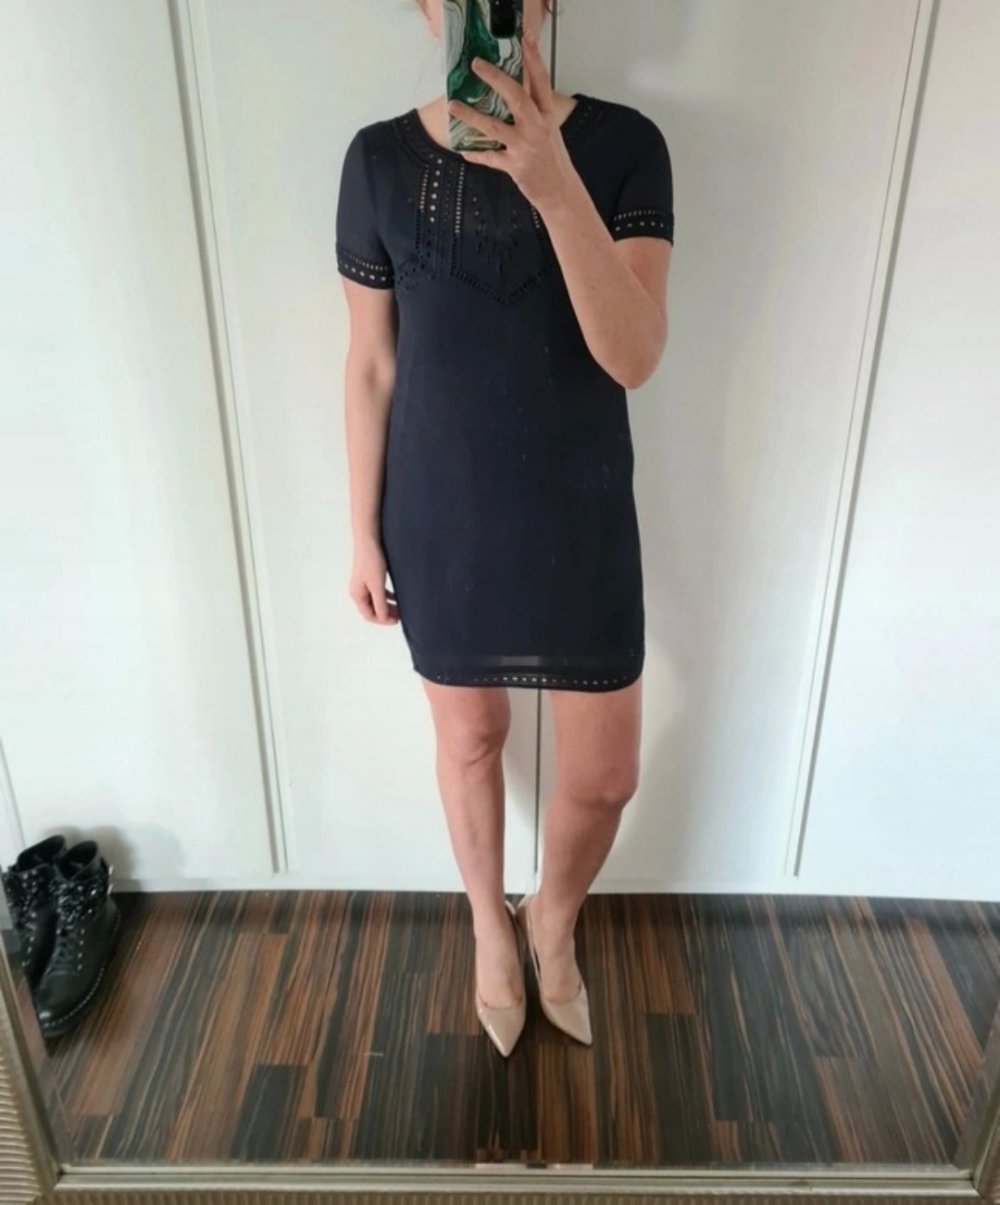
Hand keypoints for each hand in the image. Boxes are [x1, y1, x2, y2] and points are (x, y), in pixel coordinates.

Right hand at [349, 539, 398, 624]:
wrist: (369, 540)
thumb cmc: (371, 560)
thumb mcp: (377, 585)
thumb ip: (380, 603)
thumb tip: (382, 618)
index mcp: (357, 595)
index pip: (369, 615)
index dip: (383, 620)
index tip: (396, 620)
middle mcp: (358, 591)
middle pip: (372, 609)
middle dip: (386, 614)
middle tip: (401, 615)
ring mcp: (363, 584)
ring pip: (376, 601)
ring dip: (387, 606)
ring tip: (400, 608)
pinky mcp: (370, 577)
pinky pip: (378, 592)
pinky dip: (387, 596)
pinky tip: (397, 596)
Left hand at [447, 30, 576, 210]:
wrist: (560, 191)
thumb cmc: (551, 157)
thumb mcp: (547, 128)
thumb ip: (532, 110)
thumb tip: (508, 90)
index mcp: (546, 115)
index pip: (541, 81)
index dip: (533, 59)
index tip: (524, 39)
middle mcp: (537, 127)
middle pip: (516, 97)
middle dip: (495, 78)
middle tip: (476, 64)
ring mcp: (525, 147)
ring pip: (494, 127)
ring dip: (471, 115)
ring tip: (453, 104)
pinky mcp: (515, 166)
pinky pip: (490, 158)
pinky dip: (475, 153)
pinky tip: (463, 149)